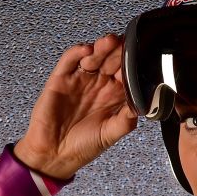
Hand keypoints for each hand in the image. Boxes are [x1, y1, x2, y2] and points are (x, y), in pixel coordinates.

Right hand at [14, 34, 136, 179]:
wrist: (54, 154)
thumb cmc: (83, 146)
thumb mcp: (110, 134)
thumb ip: (125, 120)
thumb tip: (142, 106)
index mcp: (113, 95)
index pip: (126, 73)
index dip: (132, 64)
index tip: (141, 56)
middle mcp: (98, 84)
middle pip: (111, 60)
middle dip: (119, 51)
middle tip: (126, 44)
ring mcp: (80, 79)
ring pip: (93, 57)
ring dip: (102, 47)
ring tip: (110, 41)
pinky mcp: (61, 78)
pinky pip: (69, 60)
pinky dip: (77, 52)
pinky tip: (87, 49)